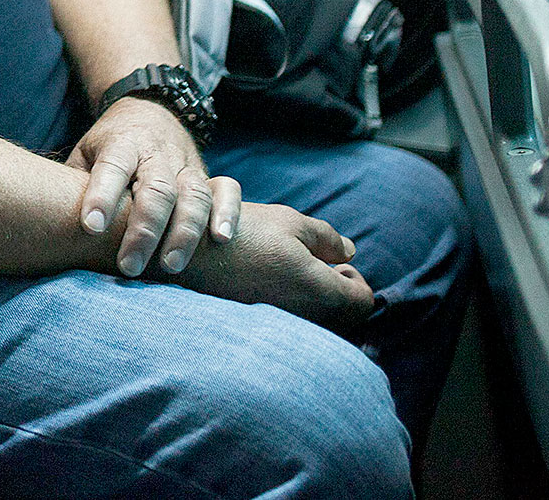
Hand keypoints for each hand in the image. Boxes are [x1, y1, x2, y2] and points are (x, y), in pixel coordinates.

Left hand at [68, 98, 242, 276]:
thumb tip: (50, 220)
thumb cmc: (110, 145)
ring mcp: (185, 163)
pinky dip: (228, 212)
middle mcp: (156, 153)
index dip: (102, 196)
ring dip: (184, 232)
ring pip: (192, 194)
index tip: (90, 227)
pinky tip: (222, 240)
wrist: (151, 108)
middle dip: (144, 230)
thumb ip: (75, 183)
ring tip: (170, 266)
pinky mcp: (208, 173)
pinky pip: (228, 190)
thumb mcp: (85, 152)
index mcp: (121, 144)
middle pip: (156, 189)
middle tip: (128, 267)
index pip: (112, 167)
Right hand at [175, 201, 373, 328]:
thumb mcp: (290, 221)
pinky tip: (269, 281)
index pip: (363, 300)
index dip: (357, 280)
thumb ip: (326, 238)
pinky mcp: (258, 327)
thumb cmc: (241, 232)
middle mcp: (304, 315)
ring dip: (314, 299)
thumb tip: (348, 252)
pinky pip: (290, 323)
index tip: (338, 263)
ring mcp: (280, 324)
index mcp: (319, 288)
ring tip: (291, 272)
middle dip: (338, 292)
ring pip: (317, 321)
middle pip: (343, 317)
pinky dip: (290, 306)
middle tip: (319, 266)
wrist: (185, 254)